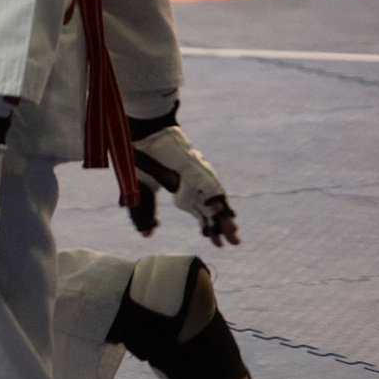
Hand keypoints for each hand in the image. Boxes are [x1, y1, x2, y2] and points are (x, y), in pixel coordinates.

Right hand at [128, 122, 239, 244]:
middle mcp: (196, 187)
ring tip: (234, 235)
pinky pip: (212, 189)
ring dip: (225, 219)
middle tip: (235, 243)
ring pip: (217, 202)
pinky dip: (217, 202)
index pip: (201, 213)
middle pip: (214, 211)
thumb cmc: (144, 159)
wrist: (145, 135)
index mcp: (184, 191)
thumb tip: (147, 235)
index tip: (216, 243)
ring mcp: (199, 179)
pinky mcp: (199, 171)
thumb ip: (145, 213)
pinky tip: (223, 213)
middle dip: (223, 227)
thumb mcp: (142, 192)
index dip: (209, 228)